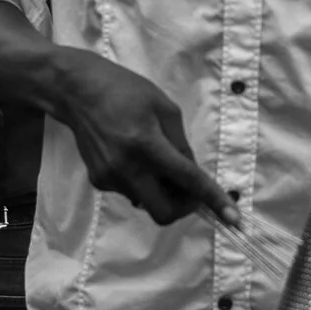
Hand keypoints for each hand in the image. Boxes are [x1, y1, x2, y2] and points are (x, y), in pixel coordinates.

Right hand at [56, 52, 236, 226]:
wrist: (78, 91)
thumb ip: (181, 143)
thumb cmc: (126, 91)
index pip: (187, 179)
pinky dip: (142, 183)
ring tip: (154, 160)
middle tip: (189, 190)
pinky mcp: (98, 181)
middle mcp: (127, 167)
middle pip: (163, 212)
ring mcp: (110, 178)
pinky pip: (131, 193)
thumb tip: (192, 174)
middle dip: (182, 207)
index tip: (232, 218)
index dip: (212, 200)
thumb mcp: (164, 108)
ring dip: (160, 191)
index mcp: (147, 144)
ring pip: (146, 202)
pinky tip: (133, 158)